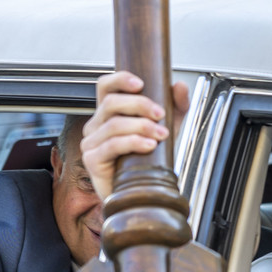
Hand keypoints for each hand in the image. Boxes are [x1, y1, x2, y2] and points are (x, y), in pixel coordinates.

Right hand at [81, 73, 188, 200]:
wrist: (141, 191)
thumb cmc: (147, 158)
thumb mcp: (166, 127)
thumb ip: (175, 106)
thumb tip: (180, 86)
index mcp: (108, 113)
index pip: (105, 86)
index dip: (120, 80)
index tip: (141, 83)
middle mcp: (96, 125)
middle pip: (111, 103)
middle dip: (140, 105)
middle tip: (161, 115)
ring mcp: (91, 142)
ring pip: (114, 124)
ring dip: (141, 126)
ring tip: (161, 135)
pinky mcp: (92, 160)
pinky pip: (112, 145)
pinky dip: (133, 142)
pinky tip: (149, 145)